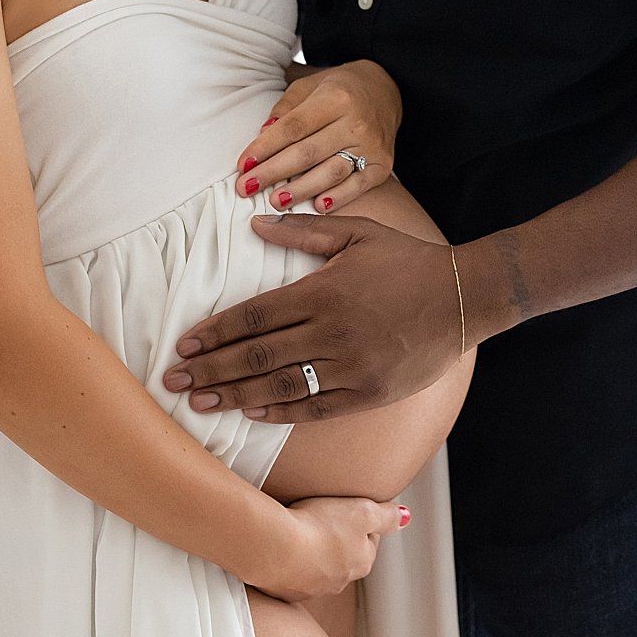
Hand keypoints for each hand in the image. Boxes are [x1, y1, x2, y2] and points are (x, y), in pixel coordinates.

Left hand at [164, 212, 468, 421]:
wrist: (464, 297)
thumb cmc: (408, 262)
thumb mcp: (357, 234)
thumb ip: (303, 231)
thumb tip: (254, 223)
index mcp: (322, 292)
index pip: (253, 316)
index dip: (214, 333)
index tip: (184, 346)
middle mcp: (331, 332)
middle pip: (256, 355)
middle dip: (210, 369)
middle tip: (172, 382)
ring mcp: (350, 366)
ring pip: (280, 385)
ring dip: (234, 395)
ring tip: (200, 402)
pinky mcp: (368, 393)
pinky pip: (314, 407)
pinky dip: (280, 411)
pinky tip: (252, 413)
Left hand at [236, 60, 400, 215]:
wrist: (386, 89)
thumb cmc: (337, 90)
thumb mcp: (309, 85)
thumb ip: (285, 109)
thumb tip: (264, 135)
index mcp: (334, 98)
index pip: (293, 127)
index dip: (266, 147)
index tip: (243, 165)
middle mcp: (355, 122)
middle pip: (308, 152)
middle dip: (273, 172)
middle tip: (246, 188)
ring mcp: (371, 145)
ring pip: (331, 172)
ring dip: (301, 189)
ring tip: (276, 201)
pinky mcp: (382, 164)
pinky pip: (359, 185)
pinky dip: (340, 198)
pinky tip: (318, 207)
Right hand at [248, 495, 410, 602]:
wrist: (274, 547)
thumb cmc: (320, 526)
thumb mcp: (363, 511)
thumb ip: (387, 515)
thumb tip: (406, 517)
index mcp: (362, 562)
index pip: (368, 539)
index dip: (358, 520)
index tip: (344, 508)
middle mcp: (340, 581)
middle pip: (343, 555)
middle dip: (335, 539)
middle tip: (319, 517)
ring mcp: (312, 589)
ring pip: (317, 567)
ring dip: (311, 552)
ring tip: (297, 530)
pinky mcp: (285, 591)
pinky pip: (291, 575)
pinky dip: (288, 562)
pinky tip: (280, 547)